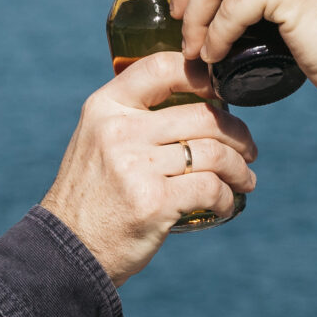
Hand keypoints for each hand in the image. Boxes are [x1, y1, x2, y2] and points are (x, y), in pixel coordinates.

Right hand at [39, 54, 257, 284]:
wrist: (69, 249)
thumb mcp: (96, 140)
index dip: (201, 74)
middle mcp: (119, 132)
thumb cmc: (92, 194)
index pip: (162, 68)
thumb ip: (132, 117)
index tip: (221, 92)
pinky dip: (228, 197)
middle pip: (202, 115)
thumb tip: (197, 99)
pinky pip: (211, 188)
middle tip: (248, 149)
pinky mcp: (154, 202)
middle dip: (237, 132)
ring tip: (245, 179)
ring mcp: (136, 167)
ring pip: (214, 152)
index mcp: (105, 108)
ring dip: (240, 168)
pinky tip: (227, 204)